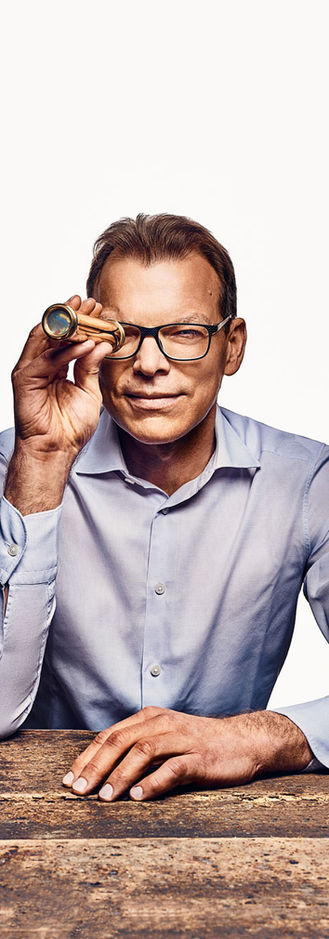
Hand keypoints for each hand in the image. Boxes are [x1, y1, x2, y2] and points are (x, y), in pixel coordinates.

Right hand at [11, 294, 111, 460]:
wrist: (56, 449)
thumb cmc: (70, 427)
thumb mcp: (88, 392)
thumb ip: (91, 367)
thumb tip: (102, 344)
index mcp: (56, 366)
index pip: (68, 337)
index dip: (82, 322)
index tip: (98, 309)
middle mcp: (42, 364)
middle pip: (56, 332)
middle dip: (73, 315)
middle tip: (90, 303)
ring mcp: (31, 370)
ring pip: (46, 338)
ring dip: (66, 324)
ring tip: (85, 312)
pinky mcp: (24, 379)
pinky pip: (46, 358)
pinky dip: (66, 350)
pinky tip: (84, 344)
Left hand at [62, 706, 284, 801]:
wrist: (245, 741)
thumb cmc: (200, 744)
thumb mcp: (165, 738)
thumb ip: (138, 748)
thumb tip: (102, 771)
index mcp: (150, 717)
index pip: (110, 735)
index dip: (87, 757)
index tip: (70, 780)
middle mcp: (163, 723)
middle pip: (121, 741)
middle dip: (96, 766)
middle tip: (79, 791)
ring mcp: (182, 739)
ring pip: (143, 751)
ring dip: (120, 775)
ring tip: (104, 797)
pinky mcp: (200, 757)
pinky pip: (173, 768)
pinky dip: (153, 782)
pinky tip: (138, 796)